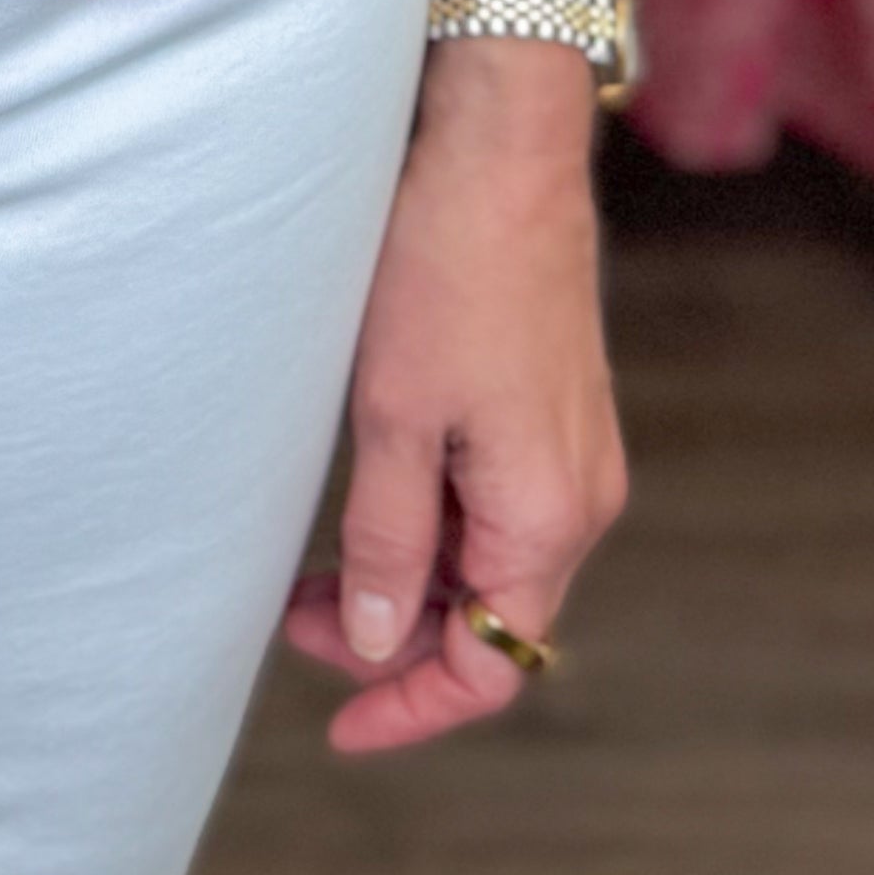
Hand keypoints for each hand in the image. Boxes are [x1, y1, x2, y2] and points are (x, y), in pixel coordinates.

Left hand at [281, 39, 626, 754]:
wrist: (503, 147)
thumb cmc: (446, 267)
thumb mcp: (393, 415)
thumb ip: (387, 542)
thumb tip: (378, 644)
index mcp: (549, 516)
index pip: (491, 667)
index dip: (410, 708)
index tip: (337, 726)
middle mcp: (581, 497)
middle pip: (491, 619)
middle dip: (393, 636)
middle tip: (292, 613)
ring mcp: (575, 451)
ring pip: (491, 560)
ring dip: (410, 576)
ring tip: (315, 560)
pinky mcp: (557, 407)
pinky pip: (498, 502)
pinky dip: (435, 521)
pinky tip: (371, 493)